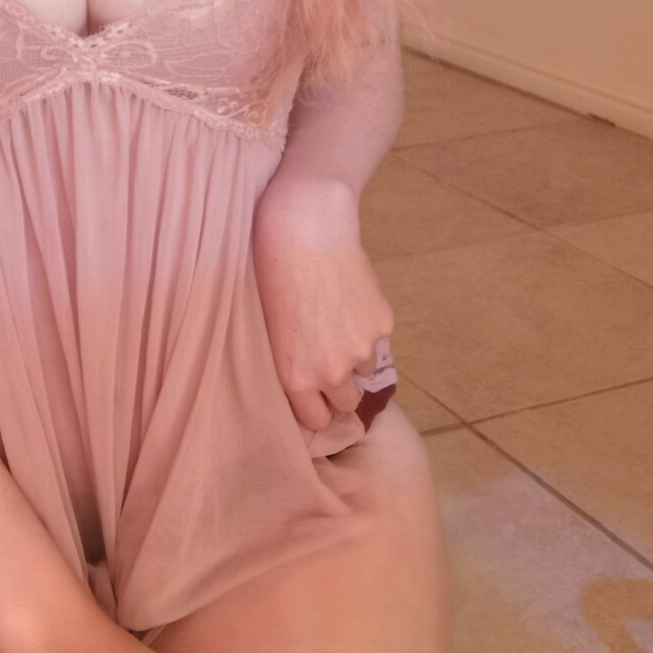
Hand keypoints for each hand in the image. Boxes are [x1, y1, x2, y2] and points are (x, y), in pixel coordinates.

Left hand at [252, 174, 394, 434]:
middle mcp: (332, 371)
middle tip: (330, 363)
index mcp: (297, 377)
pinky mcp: (382, 322)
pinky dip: (367, 325)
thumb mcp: (271, 330)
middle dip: (340, 390)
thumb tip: (306, 379)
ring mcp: (362, 348)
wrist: (306, 231)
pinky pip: (377, 336)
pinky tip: (349, 296)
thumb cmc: (272, 274)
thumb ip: (292, 362)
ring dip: (355, 354)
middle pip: (347, 403)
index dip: (315, 409)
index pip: (316, 421)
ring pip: (364, 368)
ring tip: (336, 320)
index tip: (313, 399)